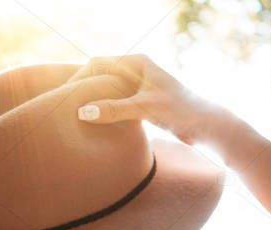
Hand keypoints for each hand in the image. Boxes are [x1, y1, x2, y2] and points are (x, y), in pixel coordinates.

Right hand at [68, 54, 215, 144]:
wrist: (205, 125)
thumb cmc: (180, 111)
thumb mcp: (144, 109)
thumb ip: (113, 109)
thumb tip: (82, 112)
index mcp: (137, 63)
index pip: (99, 63)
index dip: (79, 77)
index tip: (65, 94)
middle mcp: (137, 71)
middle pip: (100, 75)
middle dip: (83, 88)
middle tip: (64, 105)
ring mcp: (139, 86)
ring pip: (108, 90)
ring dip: (93, 101)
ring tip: (75, 115)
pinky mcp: (142, 102)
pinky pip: (116, 102)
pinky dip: (104, 110)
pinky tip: (95, 123)